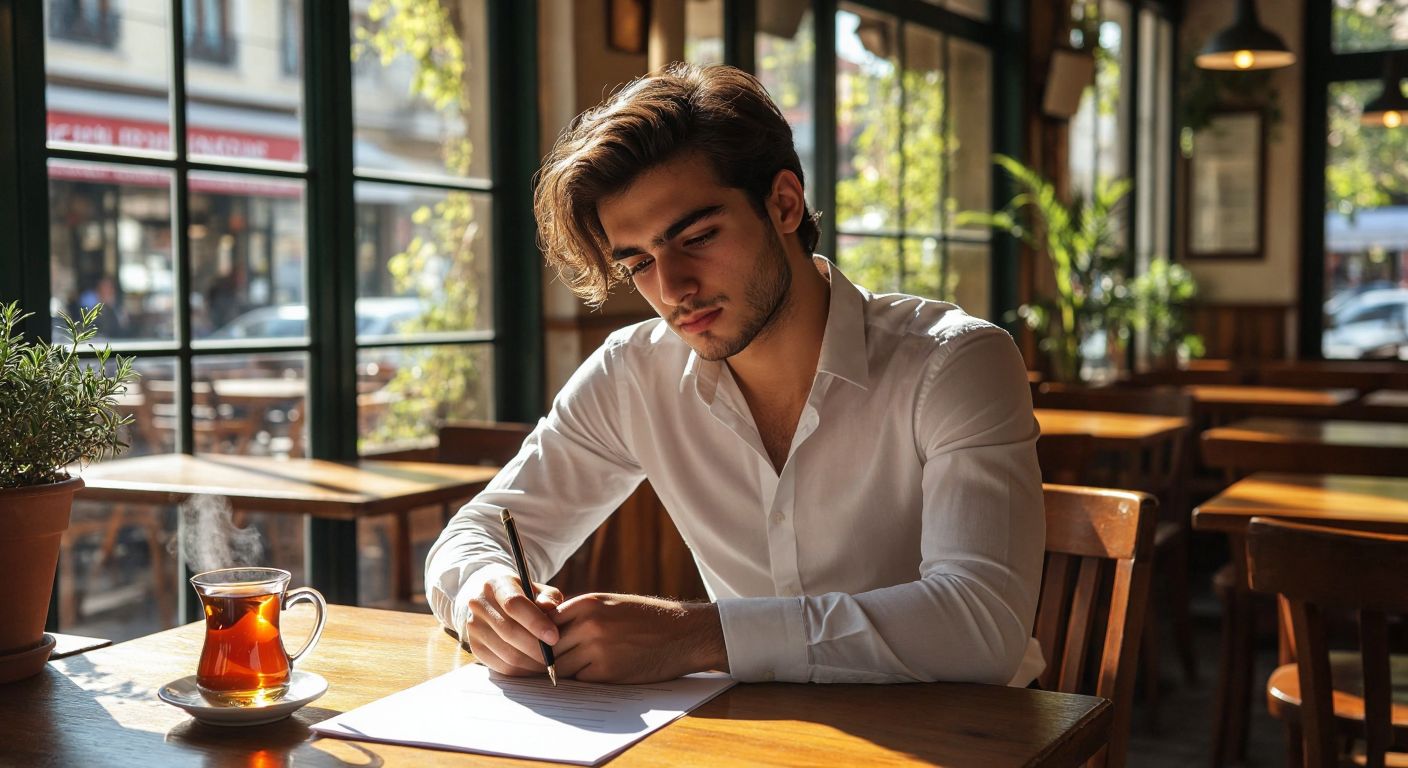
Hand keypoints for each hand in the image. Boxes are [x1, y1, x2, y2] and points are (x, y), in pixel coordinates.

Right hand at [462, 570, 564, 676]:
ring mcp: (474, 627)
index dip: (535, 622)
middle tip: (555, 656)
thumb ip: (548, 597)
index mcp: (496, 584)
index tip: (554, 637)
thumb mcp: (538, 589)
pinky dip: (521, 671)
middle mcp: (479, 604)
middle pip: (509, 631)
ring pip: (506, 652)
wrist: (494, 602)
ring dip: (531, 662)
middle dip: (536, 647)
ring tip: (549, 664)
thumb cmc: (524, 596)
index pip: (513, 604)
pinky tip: (535, 667)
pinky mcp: (475, 647)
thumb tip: (551, 609)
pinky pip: (500, 665)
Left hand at [549, 593, 726, 683]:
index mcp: (588, 602)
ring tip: (568, 672)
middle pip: (549, 647)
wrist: (684, 634)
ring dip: (563, 672)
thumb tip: (550, 632)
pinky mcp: (608, 671)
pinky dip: (583, 680)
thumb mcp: (612, 604)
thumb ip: (581, 614)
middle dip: (547, 658)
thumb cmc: (648, 619)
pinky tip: (594, 675)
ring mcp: (597, 648)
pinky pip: (580, 680)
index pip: (546, 622)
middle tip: (547, 666)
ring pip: (561, 666)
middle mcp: (589, 623)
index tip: (541, 646)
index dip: (542, 637)